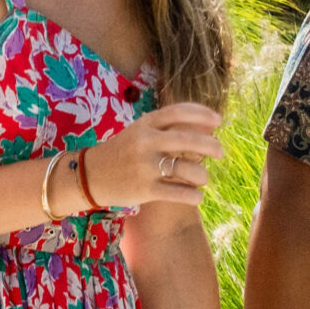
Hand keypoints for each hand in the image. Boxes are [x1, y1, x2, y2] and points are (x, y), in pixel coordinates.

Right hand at [81, 101, 228, 209]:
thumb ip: (169, 127)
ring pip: (188, 169)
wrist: (89, 175)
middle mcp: (145, 142)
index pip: (178, 112)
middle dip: (211, 145)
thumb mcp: (140, 132)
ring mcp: (144, 166)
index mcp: (144, 124)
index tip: (218, 120)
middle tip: (220, 152)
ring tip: (201, 179)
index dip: (202, 113)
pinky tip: (195, 196)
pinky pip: (180, 193)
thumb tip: (210, 124)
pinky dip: (194, 196)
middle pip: (188, 139)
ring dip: (202, 175)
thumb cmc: (122, 152)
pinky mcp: (144, 190)